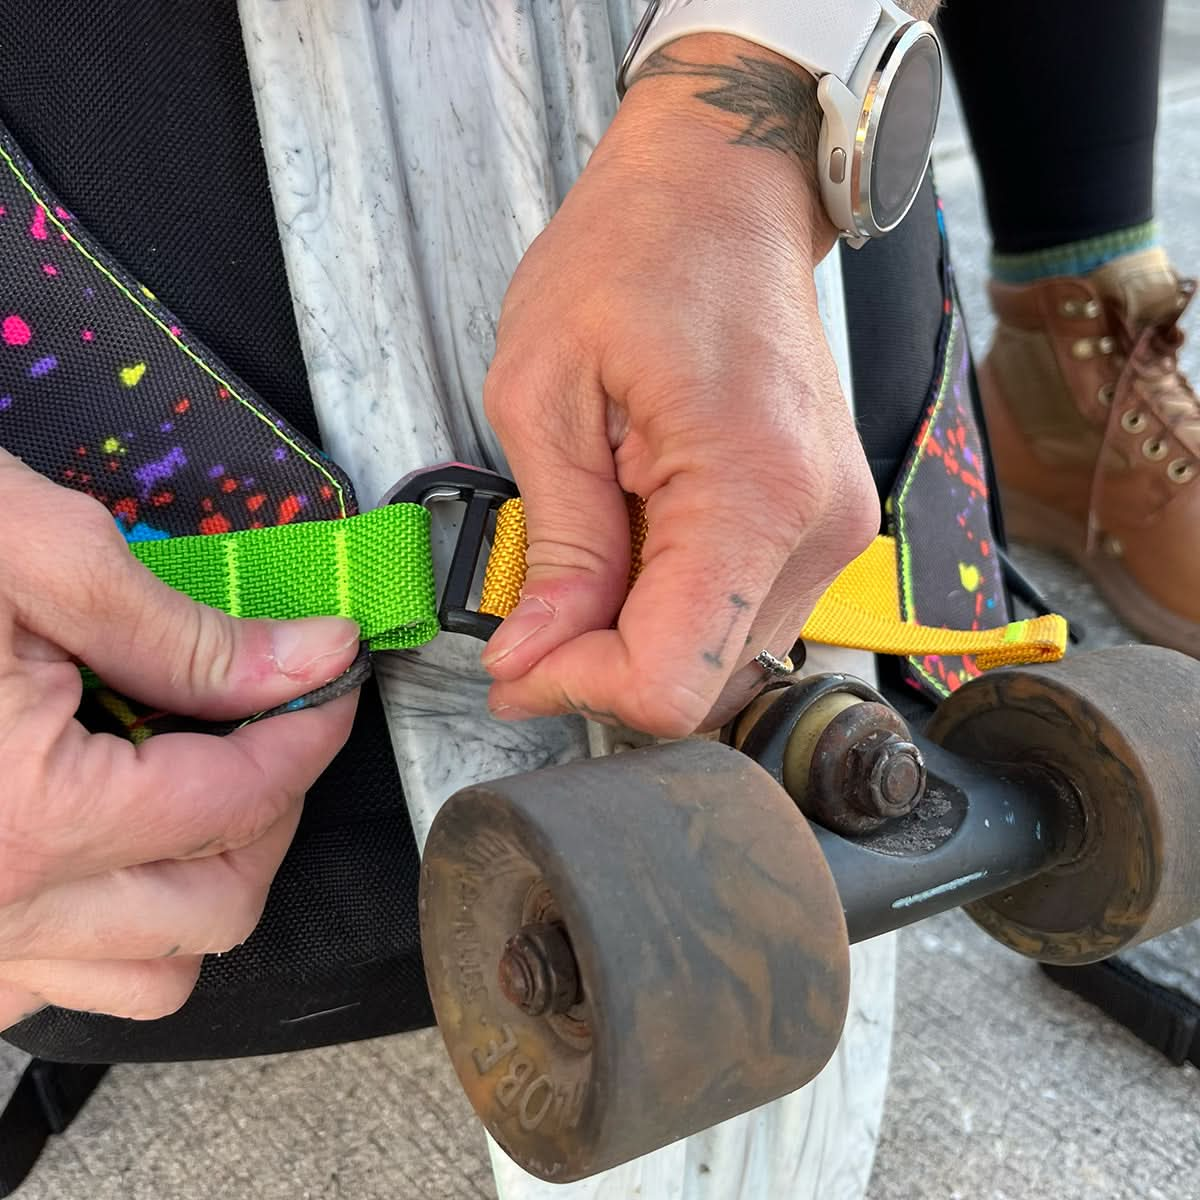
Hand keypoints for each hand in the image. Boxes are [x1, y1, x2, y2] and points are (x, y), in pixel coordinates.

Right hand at [0, 450, 358, 1030]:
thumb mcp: (35, 558)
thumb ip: (188, 635)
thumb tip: (311, 659)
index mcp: (29, 812)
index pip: (239, 798)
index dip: (310, 734)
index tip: (329, 682)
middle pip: (217, 907)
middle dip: (273, 811)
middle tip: (275, 730)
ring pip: (148, 973)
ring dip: (203, 888)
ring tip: (199, 794)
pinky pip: (59, 984)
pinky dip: (115, 929)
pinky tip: (107, 845)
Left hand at [482, 35, 877, 735]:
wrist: (724, 193)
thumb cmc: (635, 254)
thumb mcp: (546, 396)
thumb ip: (554, 548)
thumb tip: (534, 657)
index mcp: (750, 492)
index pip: (673, 681)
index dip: (581, 691)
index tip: (521, 664)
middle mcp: (816, 527)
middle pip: (702, 685)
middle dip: (602, 668)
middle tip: (533, 614)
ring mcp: (830, 530)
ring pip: (721, 657)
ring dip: (638, 635)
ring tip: (589, 547)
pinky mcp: (821, 524)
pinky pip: (740, 611)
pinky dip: (674, 604)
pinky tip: (634, 539)